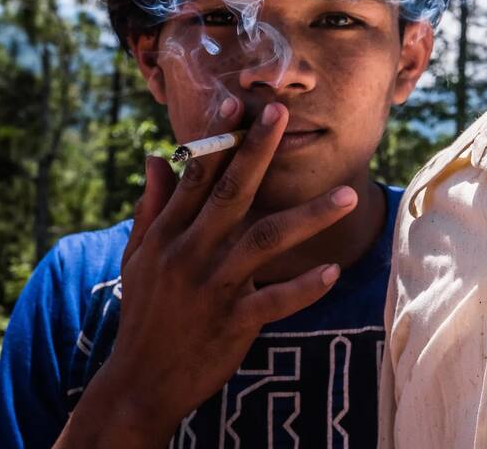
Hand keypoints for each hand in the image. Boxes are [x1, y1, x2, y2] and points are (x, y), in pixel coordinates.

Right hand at [54, 101, 357, 447]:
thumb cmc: (145, 310)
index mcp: (169, 234)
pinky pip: (275, 301)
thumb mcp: (139, 256)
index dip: (216, 138)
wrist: (138, 382)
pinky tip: (332, 271)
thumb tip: (157, 156)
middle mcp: (190, 254)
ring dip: (309, 217)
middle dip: (256, 152)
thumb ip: (153, 205)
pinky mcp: (234, 322)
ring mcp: (214, 288)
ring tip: (348, 196)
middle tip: (282, 114)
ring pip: (265, 242)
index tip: (237, 103)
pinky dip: (304, 287)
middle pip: (230, 194)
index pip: (195, 177)